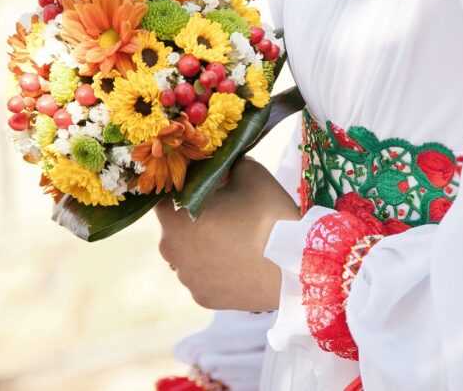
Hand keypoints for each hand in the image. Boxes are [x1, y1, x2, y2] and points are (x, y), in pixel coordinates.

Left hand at [155, 158, 299, 310]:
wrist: (295, 266)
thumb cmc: (270, 216)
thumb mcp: (251, 173)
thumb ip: (228, 163)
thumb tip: (222, 163)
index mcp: (175, 217)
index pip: (166, 196)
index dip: (186, 189)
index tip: (208, 188)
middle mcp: (172, 251)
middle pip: (176, 228)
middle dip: (194, 219)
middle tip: (227, 214)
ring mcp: (187, 278)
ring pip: (188, 255)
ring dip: (203, 247)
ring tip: (236, 242)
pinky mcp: (204, 299)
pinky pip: (203, 278)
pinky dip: (215, 270)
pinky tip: (238, 264)